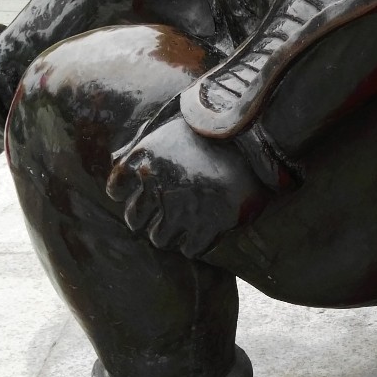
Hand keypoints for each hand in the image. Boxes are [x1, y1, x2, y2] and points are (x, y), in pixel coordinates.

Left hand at [107, 116, 269, 257]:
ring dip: (168, 234)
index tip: (139, 194)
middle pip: (134, 219)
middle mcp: (158, 184)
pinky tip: (202, 233)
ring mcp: (182, 207)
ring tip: (182, 226)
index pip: (117, 188)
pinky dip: (193, 245)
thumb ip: (146, 146)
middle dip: (145, 218)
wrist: (258, 137)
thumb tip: (121, 161)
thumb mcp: (172, 127)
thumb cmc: (216, 130)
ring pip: (159, 239)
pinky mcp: (209, 224)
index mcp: (146, 157)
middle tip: (160, 214)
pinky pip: (190, 249)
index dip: (126, 193)